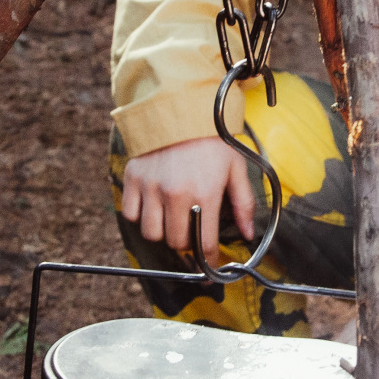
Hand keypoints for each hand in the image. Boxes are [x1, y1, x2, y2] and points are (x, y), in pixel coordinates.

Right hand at [121, 137, 255, 264]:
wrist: (181, 110)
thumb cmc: (212, 141)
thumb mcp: (236, 168)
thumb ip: (243, 203)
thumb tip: (248, 235)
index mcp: (205, 194)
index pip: (205, 244)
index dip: (208, 261)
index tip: (210, 269)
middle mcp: (175, 195)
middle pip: (176, 242)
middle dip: (186, 243)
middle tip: (192, 232)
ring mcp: (151, 187)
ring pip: (151, 233)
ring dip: (163, 232)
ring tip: (172, 219)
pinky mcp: (133, 179)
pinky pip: (131, 214)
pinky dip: (140, 216)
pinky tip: (153, 205)